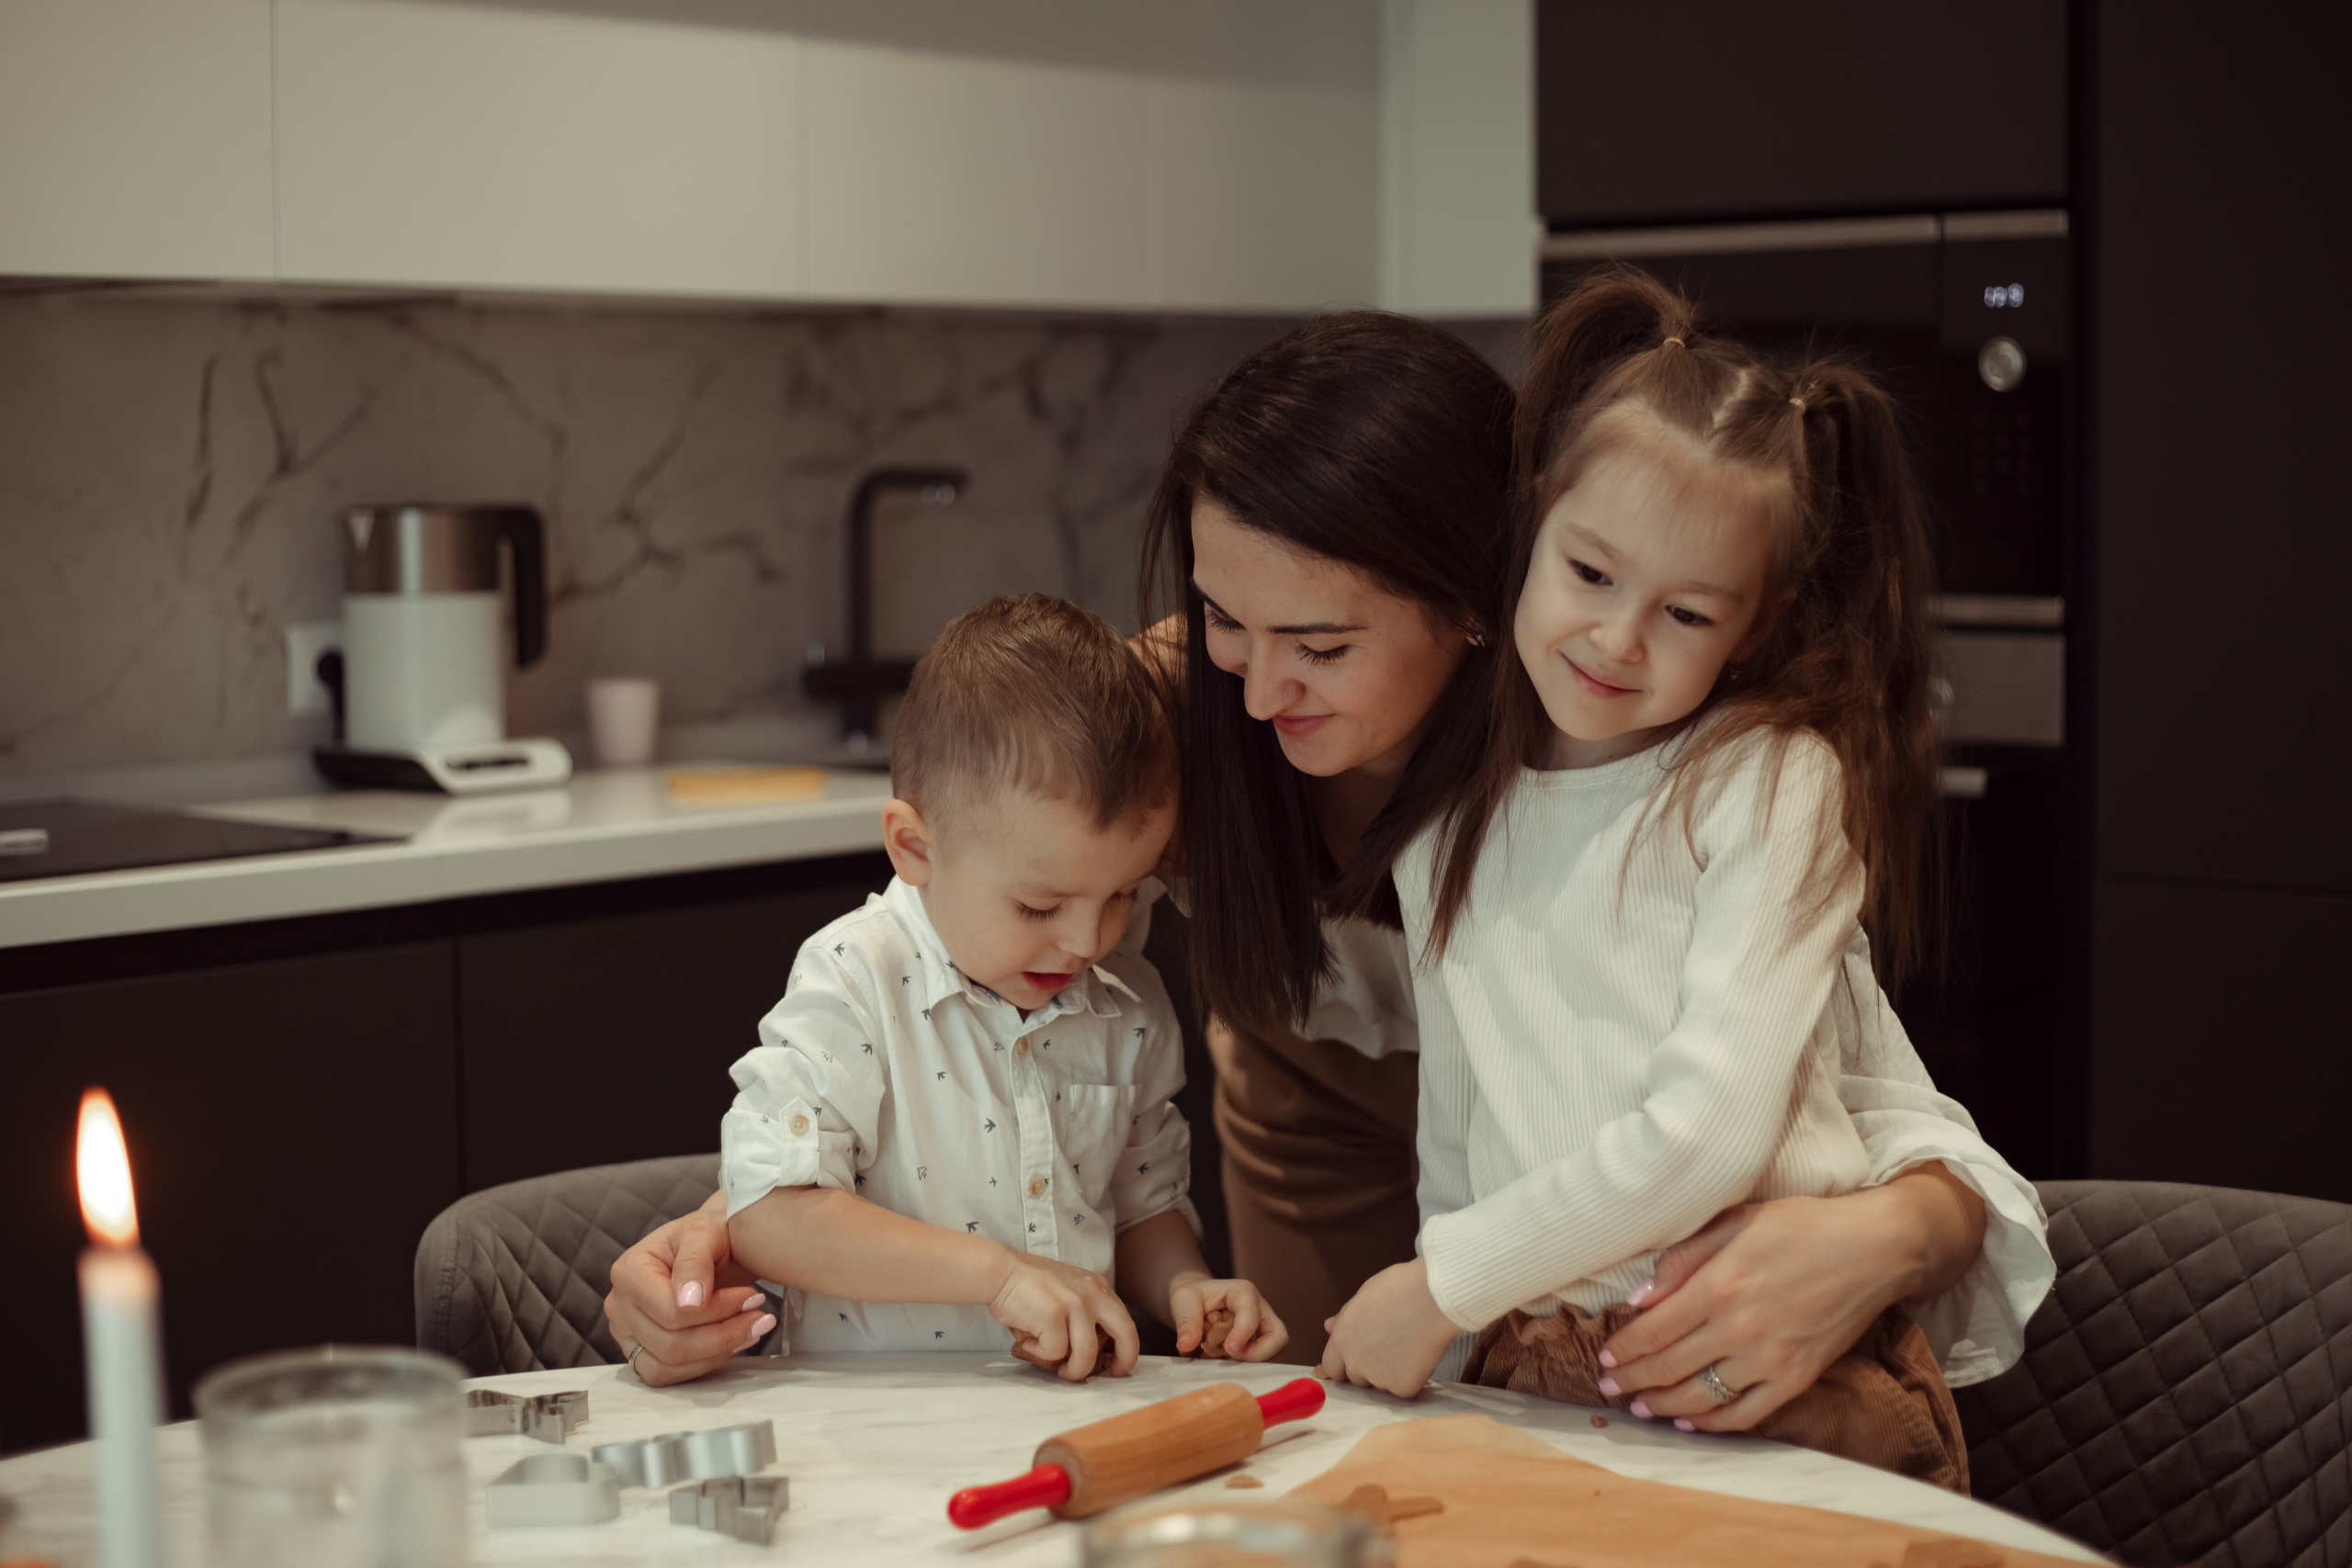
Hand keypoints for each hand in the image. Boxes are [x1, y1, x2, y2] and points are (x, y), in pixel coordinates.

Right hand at [603, 1195, 774, 1387]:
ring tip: (752, 1330)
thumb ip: (695, 1262)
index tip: (753, 1297)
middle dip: (723, 1334)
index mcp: (628, 1272)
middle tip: (762, 1318)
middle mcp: (619, 1306)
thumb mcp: (705, 1231)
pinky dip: (704, 1364)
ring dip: (717, 1353)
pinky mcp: (639, 1353)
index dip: (716, 1311)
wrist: (710, 1246)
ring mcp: (625, 1334)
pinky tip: (732, 1344)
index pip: (670, 1312)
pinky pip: (666, 1376)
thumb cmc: (706, 1235)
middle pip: (669, 1344)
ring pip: (666, 1366)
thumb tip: (689, 1303)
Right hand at [989, 1252, 1139, 1380]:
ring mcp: (1075, 1304)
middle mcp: (1092, 1293)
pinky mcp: (1054, 1316)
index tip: (1119, 1365)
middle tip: (1112, 1374)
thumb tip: (1095, 1350)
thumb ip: (1086, 1311)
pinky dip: (1041, 1353)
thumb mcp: (1069, 1290)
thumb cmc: (1029, 1286)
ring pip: (1087, 1354)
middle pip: (1124, 1332)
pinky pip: (1055, 1352)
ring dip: (1073, 1370)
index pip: (1125, 1321)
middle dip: (1124, 1359)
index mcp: (1098, 1287)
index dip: (1128, 1348)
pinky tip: (1030, 1341)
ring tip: (1059, 1369)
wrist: (1000, 1271)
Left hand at [1169, 1273, 1288, 1360]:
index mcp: (1243, 1292)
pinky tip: (1223, 1360)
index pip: (1253, 1312)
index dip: (1243, 1333)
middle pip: (1278, 1335)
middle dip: (1260, 1352)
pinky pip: (1261, 1357)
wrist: (1195, 1300)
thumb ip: (1186, 1321)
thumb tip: (1186, 1345)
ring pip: (1274, 1349)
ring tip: (1225, 1359)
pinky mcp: (1257, 1342)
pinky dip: (1244, 1363)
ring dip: (1252, 1360)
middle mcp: (1259, 1308)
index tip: (1229, 1349)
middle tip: (1233, 1356)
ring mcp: (1261, 1327)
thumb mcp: (1183, 1300)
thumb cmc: (1192, 1295)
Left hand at [1317, 1258, 1459, 1397]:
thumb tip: (1328, 1327)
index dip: (1346, 1363)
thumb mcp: (1364, 1297)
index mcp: (1341, 1338)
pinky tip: (1421, 1354)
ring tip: (1408, 1346)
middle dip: (1369, 1369)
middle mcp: (1354, 1361)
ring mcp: (1377, 1377)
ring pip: (1380, 1385)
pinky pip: (1405, 1389)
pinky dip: (1413, 1377)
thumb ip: (1345, 1318)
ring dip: (1390, 1373)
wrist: (1432, 1297)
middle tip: (1390, 1349)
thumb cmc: (1401, 1289)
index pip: (1332, 1366)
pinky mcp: (1402, 1387)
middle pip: (1356, 1379)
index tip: (1360, 1357)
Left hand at [1597, 1183, 1942, 1431]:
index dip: (1623, 1349)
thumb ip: (1682, 1260)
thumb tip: (1639, 1299)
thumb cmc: (1802, 1226)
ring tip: (1640, 1408)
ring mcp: (1770, 1360)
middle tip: (1609, 1387)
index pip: (1653, 1332)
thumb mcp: (1734, 1222)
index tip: (1605, 1357)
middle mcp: (1740, 1329)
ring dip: (1664, 1407)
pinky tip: (1691, 1423)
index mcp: (1719, 1286)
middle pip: (1669, 1368)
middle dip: (1632, 1381)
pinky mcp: (1798, 1379)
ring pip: (1702, 1398)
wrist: (1874, 1249)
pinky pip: (1746, 1414)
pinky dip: (1714, 1424)